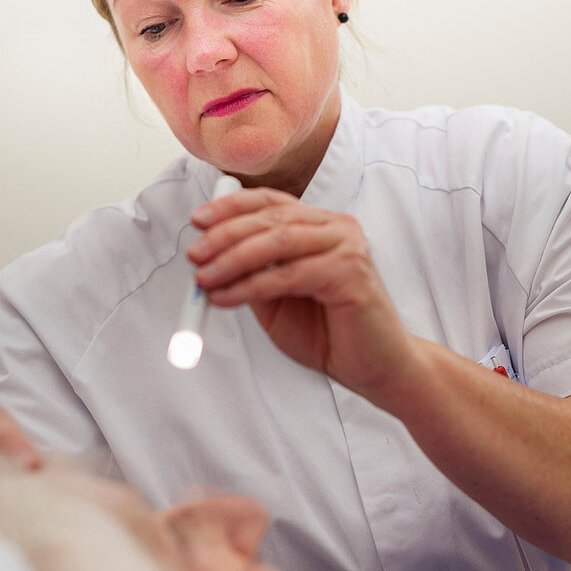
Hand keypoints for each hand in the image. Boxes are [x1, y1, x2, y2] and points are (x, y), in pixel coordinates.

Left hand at [188, 188, 415, 397]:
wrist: (376, 368)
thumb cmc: (330, 334)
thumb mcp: (277, 301)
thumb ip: (251, 275)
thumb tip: (207, 260)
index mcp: (320, 226)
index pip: (271, 202)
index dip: (231, 206)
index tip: (197, 220)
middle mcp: (336, 227)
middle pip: (271, 217)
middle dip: (224, 234)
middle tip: (194, 255)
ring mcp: (346, 247)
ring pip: (277, 241)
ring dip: (232, 259)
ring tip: (203, 279)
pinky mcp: (350, 273)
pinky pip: (288, 275)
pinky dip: (250, 286)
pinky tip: (226, 298)